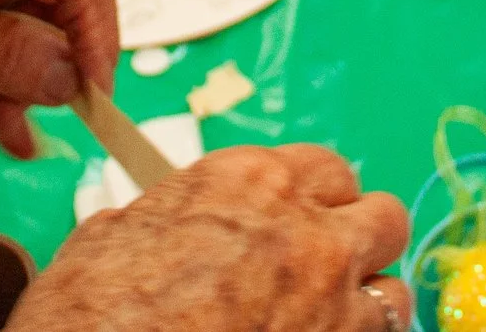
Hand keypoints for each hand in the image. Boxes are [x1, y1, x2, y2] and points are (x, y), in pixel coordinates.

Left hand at [0, 0, 118, 158]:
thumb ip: (2, 54)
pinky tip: (4, 119)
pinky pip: (4, 20)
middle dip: (65, 54)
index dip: (97, 27)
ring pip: (37, 12)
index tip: (92, 91)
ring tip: (18, 132)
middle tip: (63, 115)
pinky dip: (6, 69)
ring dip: (33, 72)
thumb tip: (71, 80)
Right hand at [7, 145, 411, 331]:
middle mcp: (306, 230)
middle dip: (359, 241)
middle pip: (381, 217)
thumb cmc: (91, 309)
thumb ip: (169, 216)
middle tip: (325, 268)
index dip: (316, 200)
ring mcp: (332, 299)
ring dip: (366, 304)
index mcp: (251, 181)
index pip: (326, 170)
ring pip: (394, 290)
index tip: (302, 220)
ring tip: (331, 321)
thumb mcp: (115, 235)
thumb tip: (167, 221)